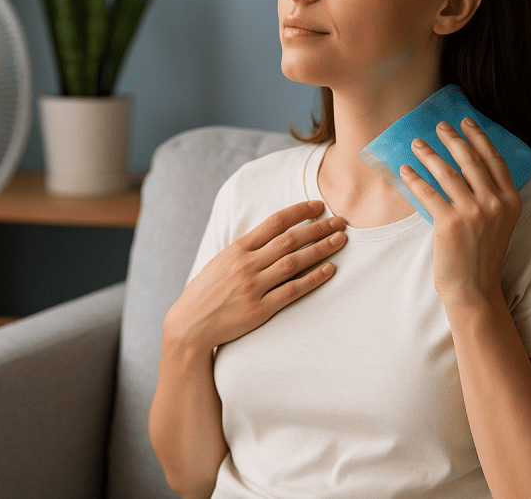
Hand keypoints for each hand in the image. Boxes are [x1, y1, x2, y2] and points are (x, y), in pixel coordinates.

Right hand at [164, 200, 347, 351]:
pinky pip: (292, 291)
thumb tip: (273, 234)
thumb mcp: (222, 261)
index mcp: (237, 249)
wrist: (190, 325)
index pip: (274, 222)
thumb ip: (246, 248)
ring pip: (294, 262)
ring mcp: (253, 287)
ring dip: (321, 249)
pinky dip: (312, 279)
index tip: (319, 205)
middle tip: (341, 222)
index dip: (300, 211)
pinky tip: (329, 270)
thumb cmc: (207, 291)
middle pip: (290, 240)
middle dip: (319, 228)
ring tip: (340, 241)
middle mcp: (246, 265)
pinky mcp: (259, 310)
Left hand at [399, 118, 522, 304]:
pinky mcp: (450, 223)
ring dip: (429, 154)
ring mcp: (474, 213)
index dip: (479, 137)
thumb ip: (490, 196)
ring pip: (448, 172)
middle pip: (471, 160)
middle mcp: (496, 204)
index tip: (466, 121)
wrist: (475, 289)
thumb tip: (466, 166)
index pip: (494, 159)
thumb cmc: (481, 255)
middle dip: (453, 138)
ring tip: (417, 143)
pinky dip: (414, 178)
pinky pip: (428, 192)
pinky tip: (405, 169)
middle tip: (439, 125)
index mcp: (511, 201)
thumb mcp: (498, 222)